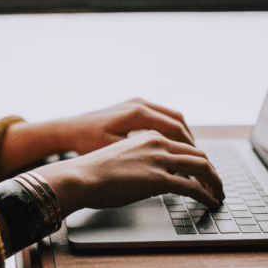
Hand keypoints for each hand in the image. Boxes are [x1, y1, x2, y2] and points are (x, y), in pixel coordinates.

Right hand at [35, 130, 223, 217]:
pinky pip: (193, 187)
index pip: (184, 146)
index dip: (198, 160)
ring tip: (218, 195)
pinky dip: (206, 195)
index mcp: (148, 137)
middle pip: (199, 154)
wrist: (80, 176)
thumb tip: (149, 178)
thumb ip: (140, 162)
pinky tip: (210, 202)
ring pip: (202, 167)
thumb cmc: (92, 172)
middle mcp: (158, 144)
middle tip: (217, 185)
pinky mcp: (159, 179)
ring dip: (215, 182)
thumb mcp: (120, 159)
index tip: (202, 173)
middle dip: (212, 172)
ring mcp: (160, 160)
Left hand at [64, 98, 194, 154]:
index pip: (174, 129)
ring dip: (182, 134)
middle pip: (177, 120)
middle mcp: (140, 103)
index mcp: (137, 114)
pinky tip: (171, 145)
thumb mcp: (113, 151)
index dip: (188, 147)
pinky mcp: (133, 106)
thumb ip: (141, 155)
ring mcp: (137, 102)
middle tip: (198, 159)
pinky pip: (160, 115)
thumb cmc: (86, 142)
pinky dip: (170, 129)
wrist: (69, 129)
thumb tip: (167, 165)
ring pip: (171, 116)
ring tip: (188, 154)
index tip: (196, 162)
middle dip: (190, 141)